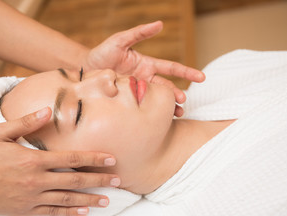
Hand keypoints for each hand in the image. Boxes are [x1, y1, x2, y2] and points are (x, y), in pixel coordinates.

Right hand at [0, 107, 119, 215]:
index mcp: (33, 159)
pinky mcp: (23, 209)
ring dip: (89, 199)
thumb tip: (48, 110)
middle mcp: (36, 179)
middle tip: (118, 181)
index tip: (111, 160)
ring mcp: (30, 197)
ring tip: (107, 200)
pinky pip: (51, 212)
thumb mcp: (2, 132)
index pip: (72, 159)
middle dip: (99, 180)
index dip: (94, 159)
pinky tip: (82, 212)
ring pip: (66, 199)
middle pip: (75, 181)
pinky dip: (68, 212)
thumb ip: (27, 122)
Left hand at [85, 21, 205, 116]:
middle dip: (177, 94)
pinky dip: (151, 114)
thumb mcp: (120, 41)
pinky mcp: (128, 102)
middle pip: (167, 88)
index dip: (186, 72)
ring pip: (157, 101)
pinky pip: (142, 108)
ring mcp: (137, 92)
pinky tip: (157, 120)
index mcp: (146, 65)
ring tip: (176, 114)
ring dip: (168, 107)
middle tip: (183, 101)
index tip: (202, 77)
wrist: (84, 70)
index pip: (171, 68)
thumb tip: (160, 24)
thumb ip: (139, 33)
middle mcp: (144, 79)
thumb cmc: (102, 54)